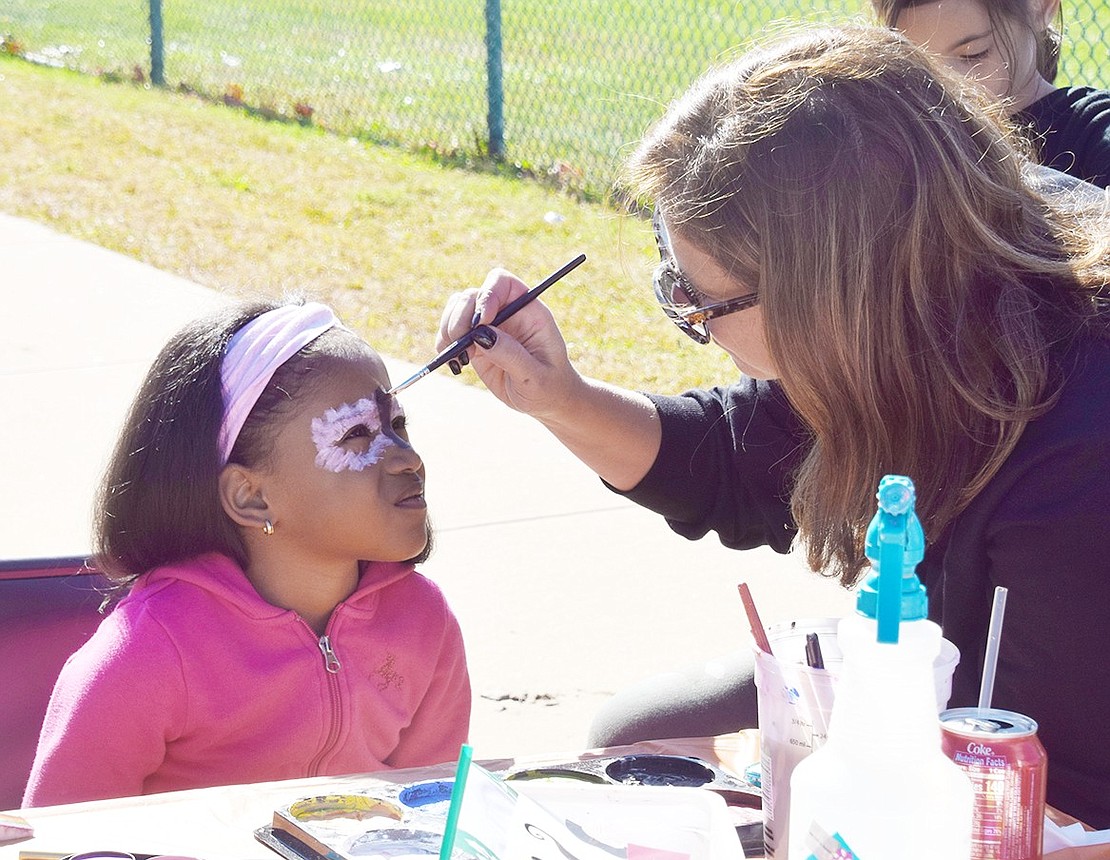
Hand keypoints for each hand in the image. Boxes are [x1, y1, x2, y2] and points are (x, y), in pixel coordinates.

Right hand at [435, 268, 583, 420]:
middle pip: (473, 295)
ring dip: (449, 329)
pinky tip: (454, 361)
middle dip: (461, 317)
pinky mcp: (475, 342)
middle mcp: (506, 312)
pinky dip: (444, 342)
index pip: (503, 283)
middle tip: (462, 344)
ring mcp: (488, 326)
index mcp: (529, 311)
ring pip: (457, 309)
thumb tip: (481, 335)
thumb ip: (511, 354)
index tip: (482, 321)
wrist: (544, 401)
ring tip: (457, 355)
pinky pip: (451, 331)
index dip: (488, 295)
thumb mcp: (536, 376)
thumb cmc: (549, 386)